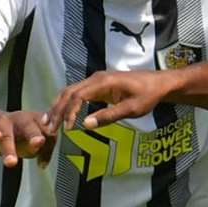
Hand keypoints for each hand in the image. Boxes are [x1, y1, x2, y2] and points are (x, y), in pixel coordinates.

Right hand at [0, 111, 55, 168]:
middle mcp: (23, 119)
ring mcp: (5, 121)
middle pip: (31, 126)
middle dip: (35, 134)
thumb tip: (43, 164)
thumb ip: (42, 150)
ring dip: (10, 148)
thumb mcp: (31, 143)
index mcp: (38, 121)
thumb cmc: (15, 134)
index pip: (48, 132)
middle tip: (39, 142)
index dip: (51, 142)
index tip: (44, 160)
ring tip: (11, 162)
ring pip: (9, 134)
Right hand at [44, 69, 180, 134]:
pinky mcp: (98, 85)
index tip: (66, 128)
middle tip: (49, 128)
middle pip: (69, 92)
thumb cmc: (148, 96)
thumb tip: (85, 124)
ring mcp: (96, 80)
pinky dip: (67, 103)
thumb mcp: (131, 109)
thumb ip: (109, 116)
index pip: (78, 96)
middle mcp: (96, 78)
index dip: (69, 112)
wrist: (158, 83)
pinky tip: (62, 115)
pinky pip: (77, 92)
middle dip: (57, 110)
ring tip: (49, 122)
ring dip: (59, 106)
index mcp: (103, 82)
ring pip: (70, 91)